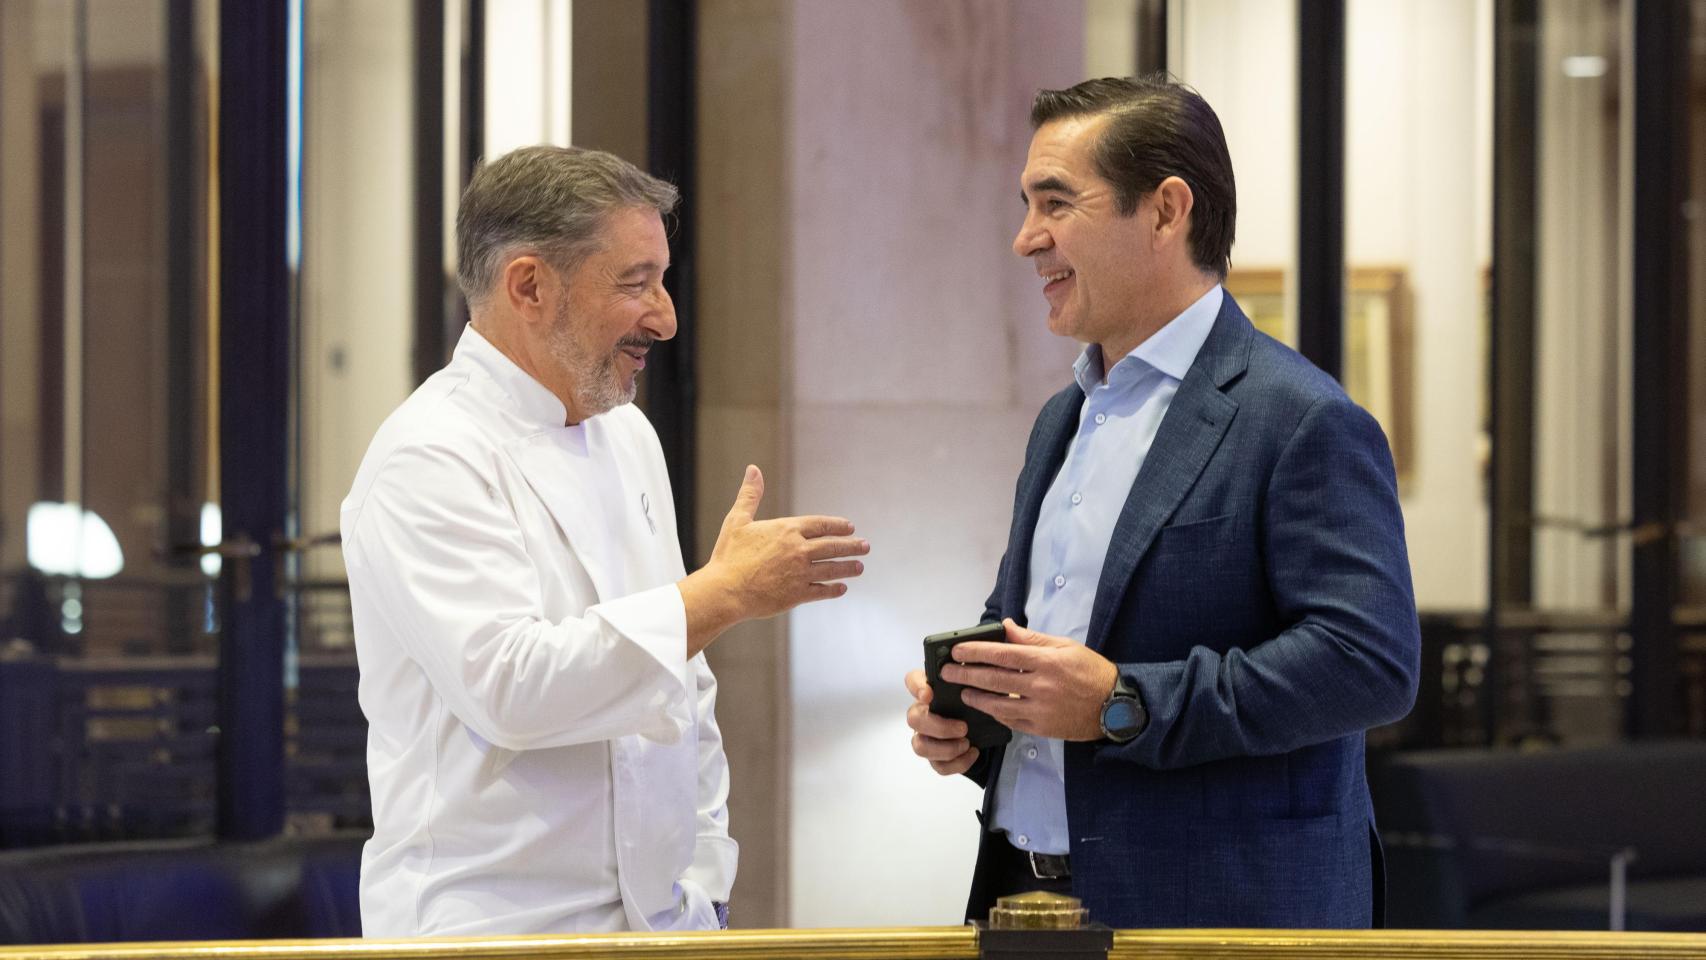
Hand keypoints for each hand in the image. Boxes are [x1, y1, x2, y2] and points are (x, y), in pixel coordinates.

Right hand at [678, 465, 868, 653]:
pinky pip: (822, 590)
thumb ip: (750, 495)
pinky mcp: (798, 594)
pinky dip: (834, 589)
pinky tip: (841, 588)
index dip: (838, 526)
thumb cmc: (728, 555)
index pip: (821, 524)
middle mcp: (798, 549)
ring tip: (859, 567)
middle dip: (852, 546)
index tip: (850, 527)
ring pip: (832, 568)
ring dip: (848, 567)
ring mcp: (800, 573)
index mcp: (786, 529)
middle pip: (832, 546)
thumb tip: (753, 469)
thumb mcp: (737, 520)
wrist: (725, 591)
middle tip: (865, 546)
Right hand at [904, 668, 979, 775]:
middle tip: (963, 728)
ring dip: (946, 748)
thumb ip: (968, 678)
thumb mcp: (973, 686)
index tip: (929, 694)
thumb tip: (971, 673)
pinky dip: (957, 763)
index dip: (916, 687)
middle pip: (913, 719)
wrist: (984, 725)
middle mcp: (922, 713)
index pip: (912, 680)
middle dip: (939, 727)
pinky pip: (938, 766)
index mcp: (929, 691)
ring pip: (920, 746)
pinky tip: (973, 753)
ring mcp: (926, 737)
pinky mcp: (936, 757)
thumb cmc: (973, 702)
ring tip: (967, 743)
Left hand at [942, 618, 1118, 740]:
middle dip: (965, 675)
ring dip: (976, 698)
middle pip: (993, 680)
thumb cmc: (1091, 671)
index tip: (957, 651)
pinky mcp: (1041, 727)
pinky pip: (1011, 721)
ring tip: (962, 692)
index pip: (1002, 654)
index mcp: (1046, 661)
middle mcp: (1041, 686)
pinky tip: (985, 707)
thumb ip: (1032, 638)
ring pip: (998, 704)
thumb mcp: (1065, 646)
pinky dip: (995, 713)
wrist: (1114, 706)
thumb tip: (1005, 627)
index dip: (975, 652)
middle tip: (946, 673)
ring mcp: (1040, 710)